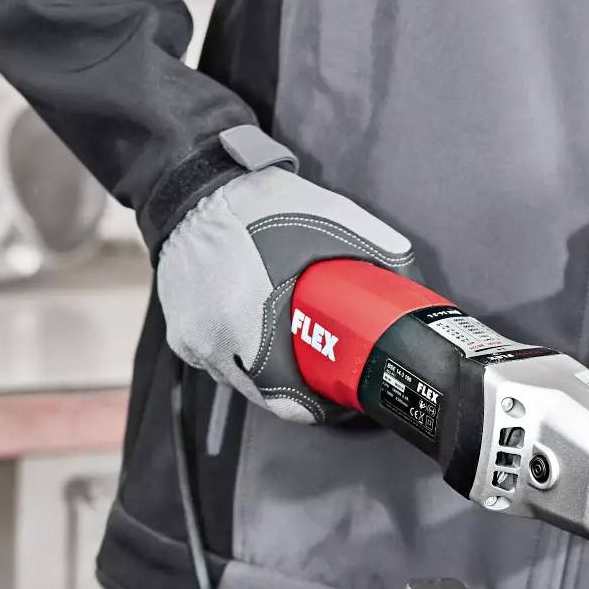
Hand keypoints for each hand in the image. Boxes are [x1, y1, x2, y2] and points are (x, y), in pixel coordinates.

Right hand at [156, 164, 414, 422]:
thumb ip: (376, 249)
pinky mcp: (179, 332)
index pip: (286, 399)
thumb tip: (410, 285)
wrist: (194, 185)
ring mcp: (191, 339)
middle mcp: (212, 339)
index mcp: (246, 321)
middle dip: (297, 387)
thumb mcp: (330, 218)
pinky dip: (239, 354)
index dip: (317, 404)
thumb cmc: (258, 203)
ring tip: (290, 348)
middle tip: (322, 369)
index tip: (336, 396)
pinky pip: (216, 360)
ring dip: (266, 373)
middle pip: (264, 393)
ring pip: (239, 380)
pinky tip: (257, 332)